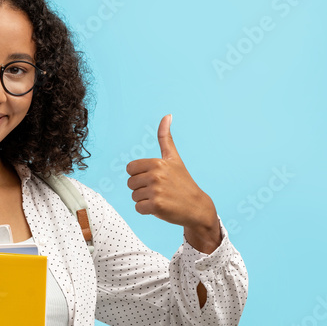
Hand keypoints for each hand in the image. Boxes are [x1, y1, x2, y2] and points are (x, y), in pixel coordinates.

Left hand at [126, 115, 220, 250]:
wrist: (196, 206)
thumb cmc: (183, 182)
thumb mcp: (174, 158)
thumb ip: (165, 138)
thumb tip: (167, 115)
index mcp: (157, 162)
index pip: (130, 169)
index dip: (139, 175)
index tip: (153, 177)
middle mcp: (156, 175)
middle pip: (130, 183)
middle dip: (141, 188)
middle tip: (159, 190)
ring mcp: (156, 191)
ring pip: (134, 196)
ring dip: (144, 200)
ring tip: (160, 198)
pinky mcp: (156, 206)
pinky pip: (138, 208)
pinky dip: (147, 210)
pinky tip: (160, 207)